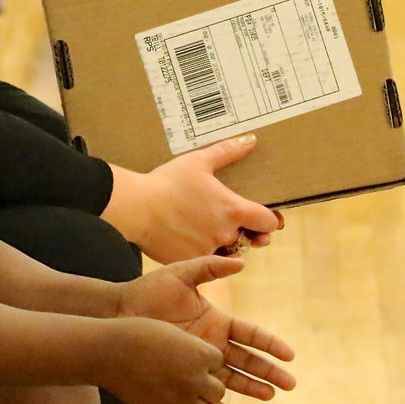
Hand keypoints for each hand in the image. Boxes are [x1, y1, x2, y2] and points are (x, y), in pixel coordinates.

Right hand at [99, 316, 229, 403]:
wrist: (106, 351)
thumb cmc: (136, 333)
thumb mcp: (170, 333)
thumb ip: (192, 348)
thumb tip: (207, 361)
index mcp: (200, 355)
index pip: (218, 362)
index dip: (206, 357)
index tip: (191, 353)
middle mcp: (196, 379)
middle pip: (218, 389)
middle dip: (207, 382)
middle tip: (189, 373)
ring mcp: (181, 400)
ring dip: (198, 400)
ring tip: (182, 389)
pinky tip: (164, 395)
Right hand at [102, 134, 282, 263]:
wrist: (136, 206)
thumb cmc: (167, 182)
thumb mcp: (197, 161)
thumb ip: (226, 152)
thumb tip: (251, 139)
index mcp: (233, 209)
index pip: (269, 222)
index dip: (268, 220)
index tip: (261, 217)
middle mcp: (225, 233)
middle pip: (249, 239)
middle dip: (243, 232)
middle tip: (227, 222)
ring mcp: (208, 251)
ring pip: (227, 253)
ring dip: (223, 245)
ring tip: (205, 230)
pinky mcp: (190, 263)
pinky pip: (204, 264)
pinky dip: (200, 255)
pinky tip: (187, 240)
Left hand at [116, 255, 296, 403]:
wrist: (118, 311)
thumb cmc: (147, 291)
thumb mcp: (180, 274)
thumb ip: (209, 268)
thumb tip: (241, 263)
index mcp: (216, 320)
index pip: (250, 334)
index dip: (269, 344)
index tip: (289, 354)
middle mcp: (211, 342)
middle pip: (247, 359)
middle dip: (268, 371)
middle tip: (289, 384)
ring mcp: (198, 359)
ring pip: (230, 377)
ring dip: (250, 387)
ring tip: (269, 396)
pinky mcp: (183, 371)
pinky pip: (203, 390)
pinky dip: (216, 401)